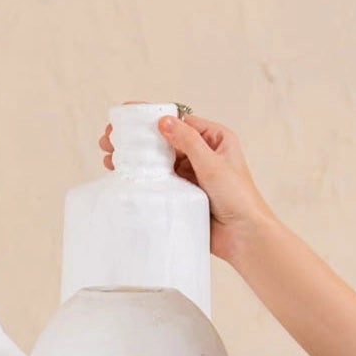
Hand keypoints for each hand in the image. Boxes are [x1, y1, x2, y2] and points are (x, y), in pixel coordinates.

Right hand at [99, 111, 271, 266]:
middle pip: (164, 140)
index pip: (178, 121)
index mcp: (215, 139)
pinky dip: (142, 177)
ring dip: (135, 158)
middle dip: (137, 139)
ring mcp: (192, 174)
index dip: (150, 118)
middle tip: (109, 139)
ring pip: (158, 161)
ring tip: (109, 157)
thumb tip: (162, 120)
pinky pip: (160, 181)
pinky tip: (122, 174)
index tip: (125, 116)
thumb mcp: (213, 165)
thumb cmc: (239, 199)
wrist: (245, 238)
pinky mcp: (184, 194)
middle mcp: (203, 154)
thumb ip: (188, 142)